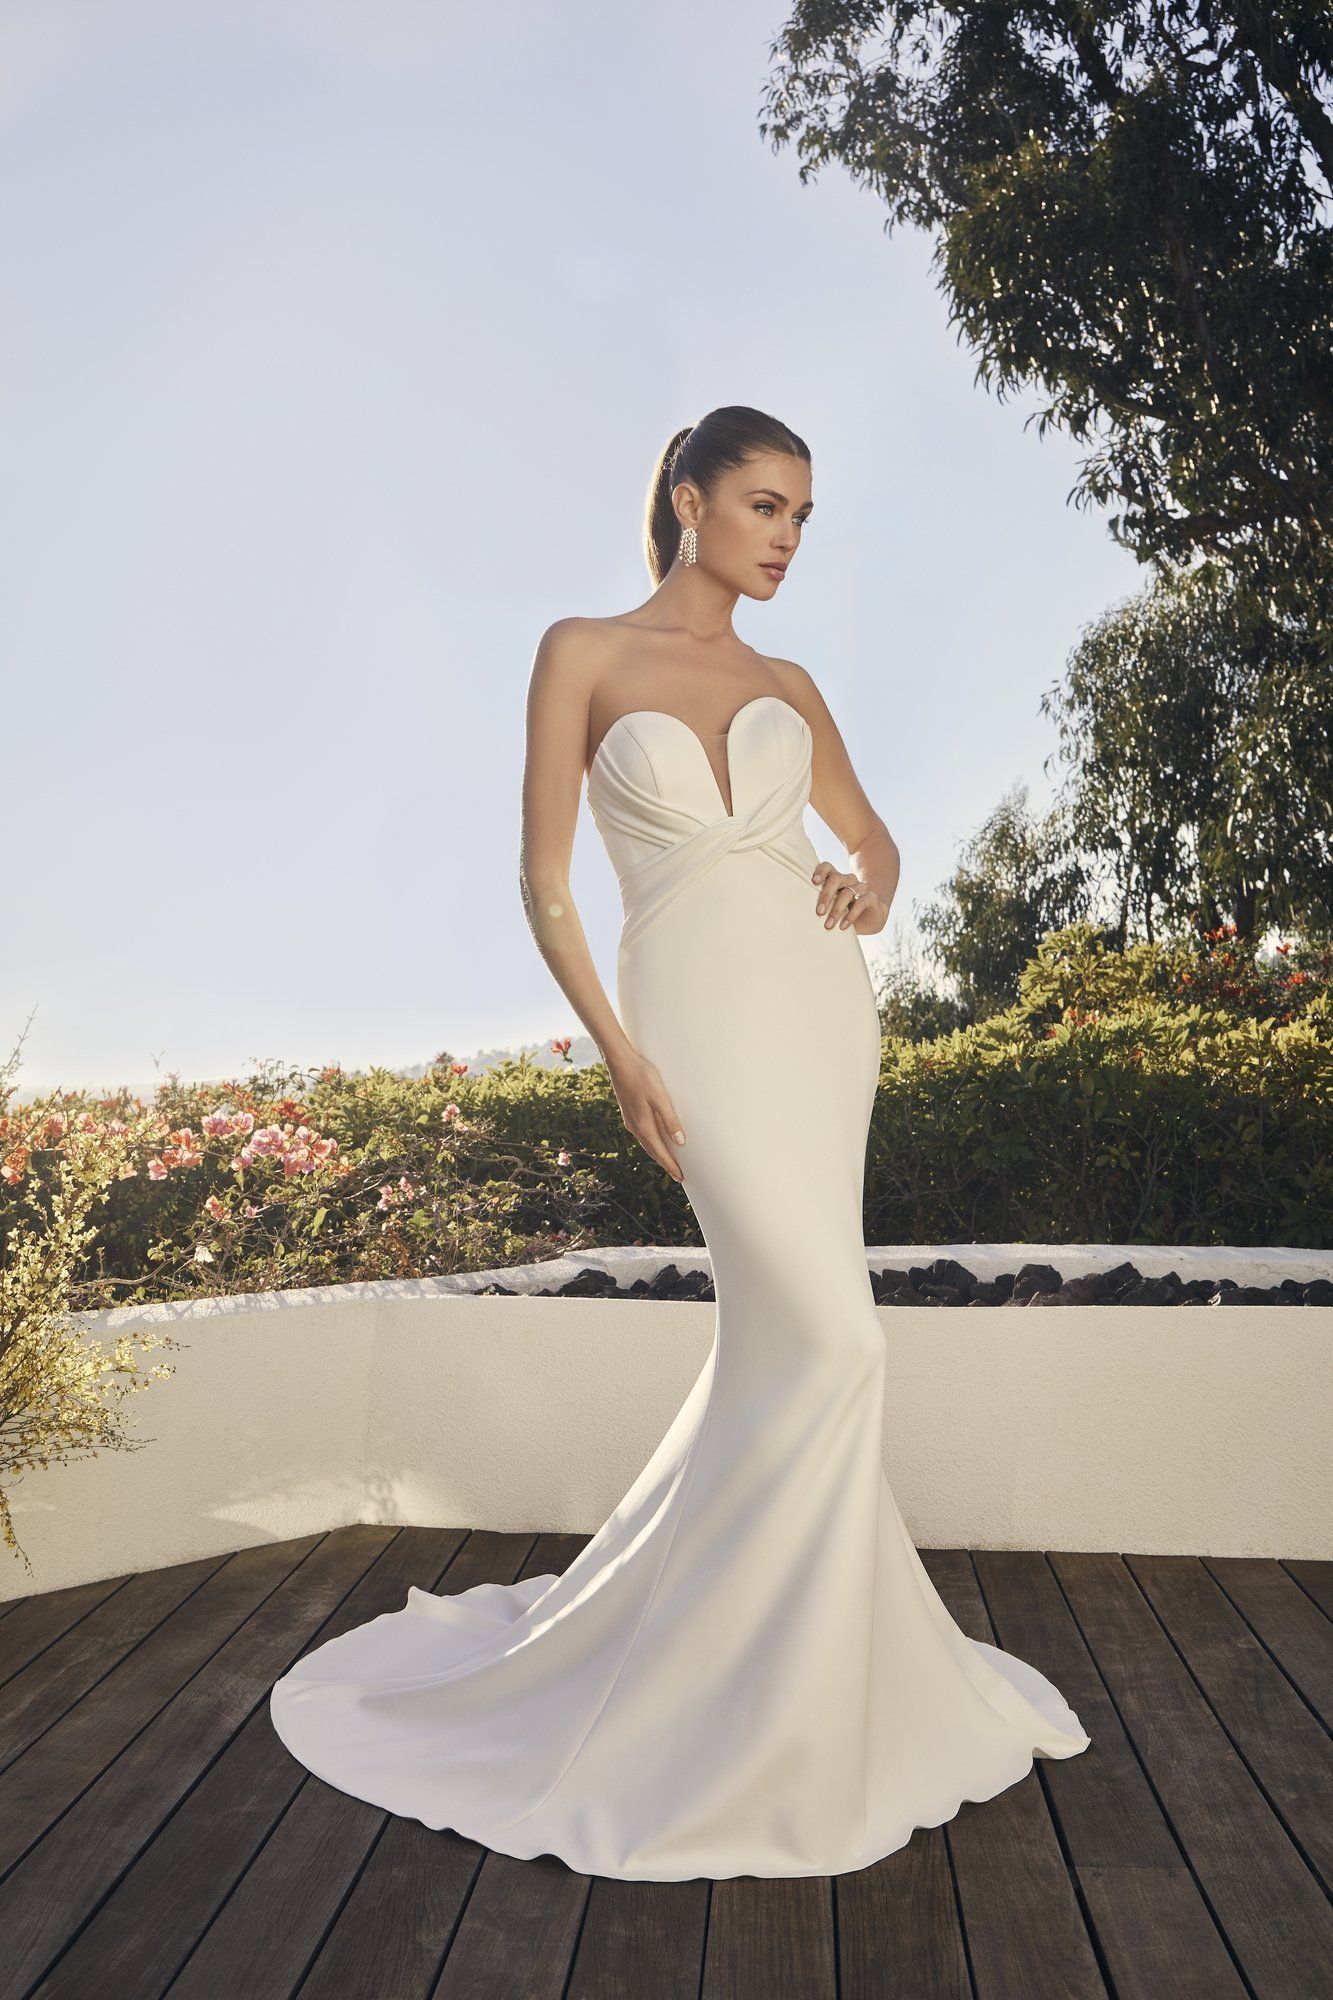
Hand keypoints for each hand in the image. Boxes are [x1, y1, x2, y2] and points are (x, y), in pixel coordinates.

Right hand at [607, 1049, 686, 1182]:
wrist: (619, 1062)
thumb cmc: (642, 1076)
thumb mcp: (660, 1098)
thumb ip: (670, 1120)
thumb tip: (680, 1142)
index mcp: (643, 1125)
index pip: (660, 1152)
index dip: (671, 1165)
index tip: (681, 1176)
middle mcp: (635, 1126)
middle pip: (652, 1151)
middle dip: (665, 1163)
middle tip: (677, 1174)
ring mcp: (630, 1119)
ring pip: (646, 1143)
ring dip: (658, 1153)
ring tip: (668, 1161)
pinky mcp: (629, 1112)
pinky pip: (642, 1134)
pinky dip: (651, 1142)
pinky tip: (655, 1139)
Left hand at [811, 861, 887, 935]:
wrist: (868, 921)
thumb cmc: (844, 913)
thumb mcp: (830, 908)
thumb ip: (820, 904)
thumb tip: (801, 913)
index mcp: (836, 878)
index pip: (827, 867)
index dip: (820, 871)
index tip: (814, 882)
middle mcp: (848, 880)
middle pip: (836, 878)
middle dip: (826, 895)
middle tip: (819, 912)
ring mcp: (861, 887)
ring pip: (847, 892)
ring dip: (836, 910)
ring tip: (828, 925)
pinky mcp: (871, 898)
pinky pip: (861, 903)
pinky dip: (851, 915)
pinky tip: (843, 926)